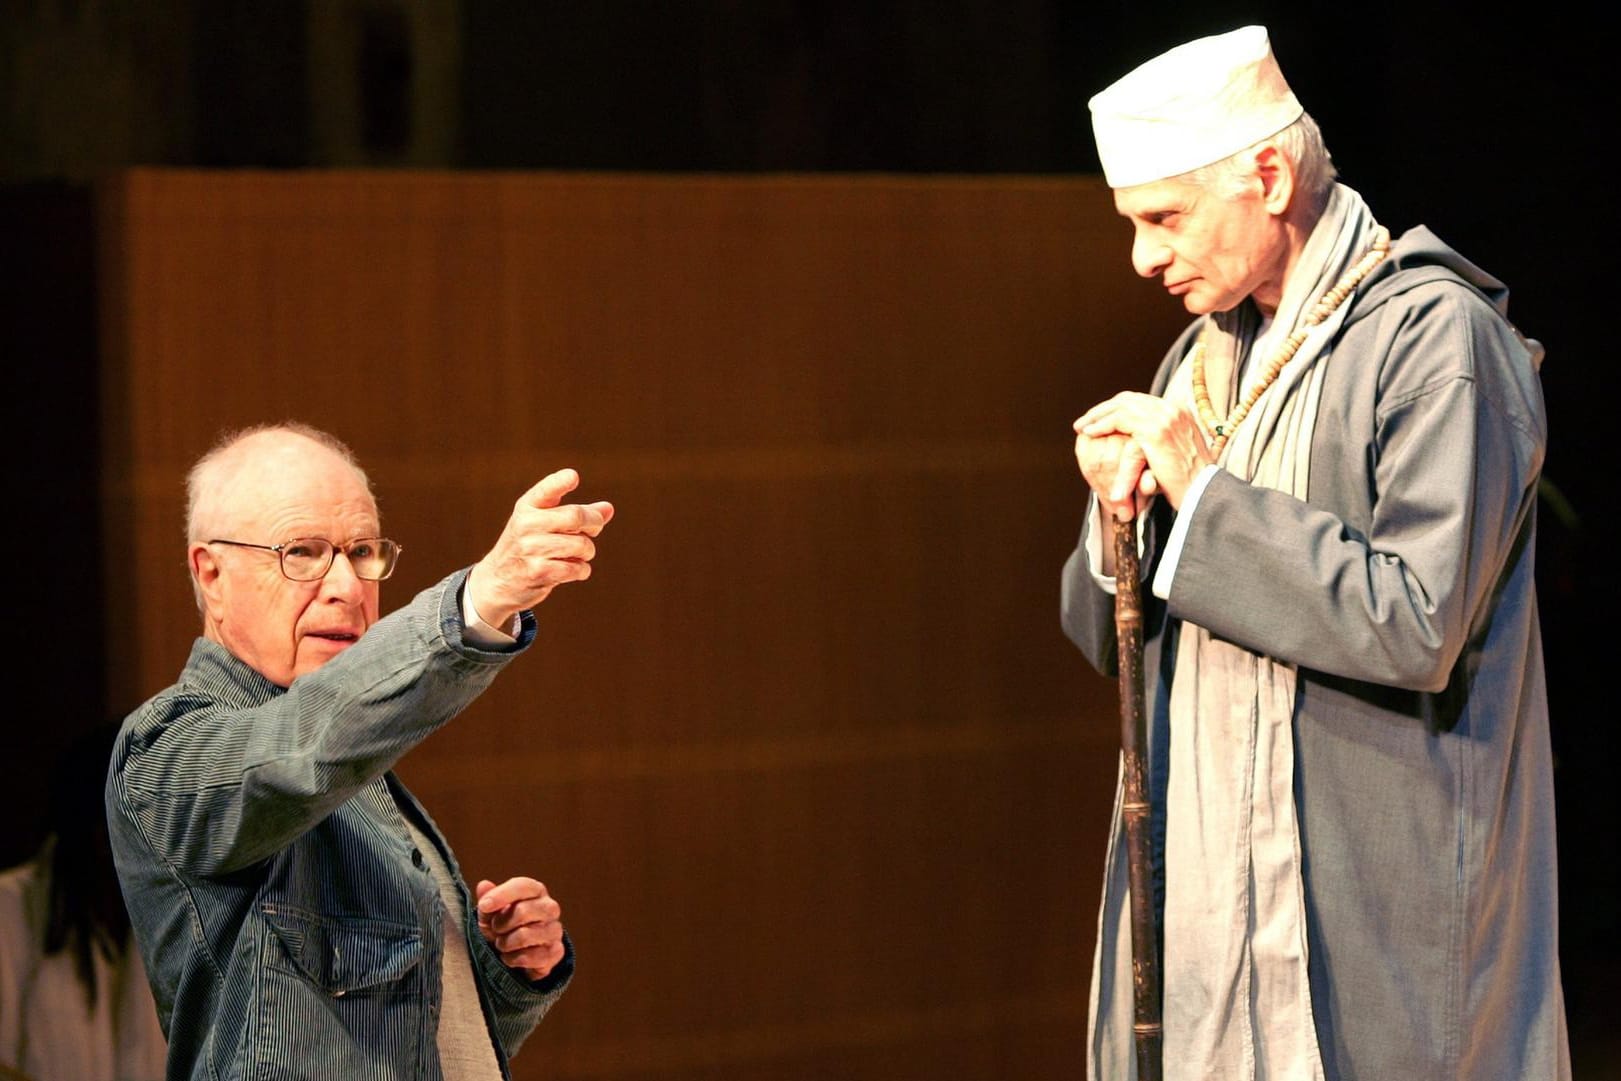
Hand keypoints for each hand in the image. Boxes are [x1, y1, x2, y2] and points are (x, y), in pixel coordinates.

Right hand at [469, 468, 613, 627]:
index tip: (573, 477)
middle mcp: (526, 524)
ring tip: (578, 554)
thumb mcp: (544, 523)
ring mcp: (530, 549)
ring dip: (587, 551)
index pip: (545, 490)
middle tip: (594, 529)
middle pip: (575, 516)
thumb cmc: (530, 545)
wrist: (498, 581)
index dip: (560, 482)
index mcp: (527, 507)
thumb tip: (608, 508)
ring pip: (581, 544)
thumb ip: (576, 513)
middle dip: (594, 523)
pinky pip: (577, 568)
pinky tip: (573, 569)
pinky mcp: (538, 572)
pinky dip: (582, 570)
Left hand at [476, 876, 565, 980]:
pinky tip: (511, 957)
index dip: (501, 895)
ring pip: (524, 936)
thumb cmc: (505, 924)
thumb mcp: (491, 912)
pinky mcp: (556, 951)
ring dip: (505, 943)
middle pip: (523, 912)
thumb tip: (483, 885)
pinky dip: (513, 959)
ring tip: (503, 944)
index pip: (522, 886)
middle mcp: (550, 907)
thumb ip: (487, 898)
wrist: (520, 952)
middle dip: (501, 924)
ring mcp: (555, 930)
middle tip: (496, 930)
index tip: (483, 905)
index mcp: (536, 890)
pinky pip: (529, 957)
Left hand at [1075, 392, 1212, 510]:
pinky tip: (1090, 433)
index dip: (1117, 408)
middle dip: (1104, 409)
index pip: (1141, 401)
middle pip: (1129, 399)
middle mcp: (1173, 409)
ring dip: (1098, 416)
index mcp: (1180, 411)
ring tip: (1082, 427)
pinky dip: (1102, 425)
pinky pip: (1120, 421)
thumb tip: (1137, 439)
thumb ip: (1160, 441)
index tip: (1100, 418)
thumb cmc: (1189, 482)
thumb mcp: (1176, 453)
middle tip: (1085, 421)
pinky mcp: (1155, 431)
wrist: (1203, 493)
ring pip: (1122, 407)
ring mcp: (1165, 417)